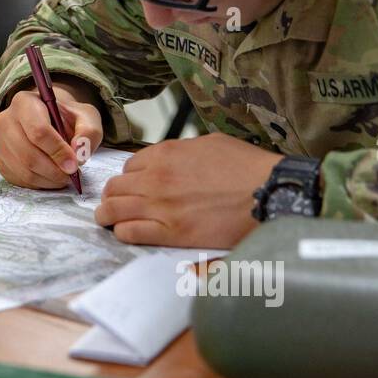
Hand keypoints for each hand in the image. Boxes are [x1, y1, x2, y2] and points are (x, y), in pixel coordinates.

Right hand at [0, 81, 103, 188]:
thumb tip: (78, 152)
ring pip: (23, 169)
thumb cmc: (67, 118)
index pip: (38, 131)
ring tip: (64, 176)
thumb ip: (88, 132)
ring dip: (48, 179)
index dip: (58, 151)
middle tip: (71, 174)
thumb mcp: (86, 117)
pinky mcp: (0, 160)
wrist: (50, 121)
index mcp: (24, 102)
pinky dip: (39, 183)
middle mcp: (5, 120)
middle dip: (54, 169)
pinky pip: (18, 179)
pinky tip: (51, 177)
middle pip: (28, 154)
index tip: (74, 164)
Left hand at [95, 132, 282, 248]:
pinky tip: (127, 234)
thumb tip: (173, 159)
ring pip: (115, 210)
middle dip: (113, 196)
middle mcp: (157, 179)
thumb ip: (184, 151)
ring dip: (108, 215)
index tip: (132, 187)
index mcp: (166, 155)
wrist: (269, 191)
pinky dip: (124, 233)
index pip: (129, 167)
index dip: (129, 178)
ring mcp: (161, 206)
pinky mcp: (172, 232)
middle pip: (115, 188)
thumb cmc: (247, 167)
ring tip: (109, 220)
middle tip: (115, 204)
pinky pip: (131, 232)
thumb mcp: (211, 144)